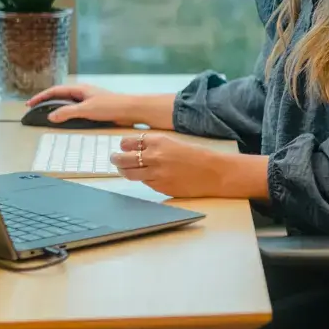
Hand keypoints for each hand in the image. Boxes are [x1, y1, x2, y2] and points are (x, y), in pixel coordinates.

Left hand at [112, 132, 267, 199]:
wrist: (214, 173)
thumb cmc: (198, 156)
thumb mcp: (174, 143)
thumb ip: (155, 146)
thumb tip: (137, 151)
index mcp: (159, 141)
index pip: (129, 142)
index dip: (123, 145)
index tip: (123, 147)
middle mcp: (154, 156)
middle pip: (124, 158)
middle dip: (116, 159)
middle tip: (115, 159)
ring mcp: (156, 173)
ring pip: (129, 173)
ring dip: (124, 171)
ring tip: (122, 169)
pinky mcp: (160, 187)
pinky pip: (144, 183)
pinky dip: (143, 179)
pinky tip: (146, 177)